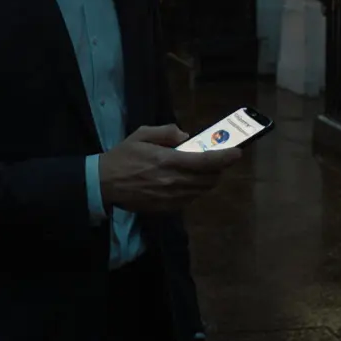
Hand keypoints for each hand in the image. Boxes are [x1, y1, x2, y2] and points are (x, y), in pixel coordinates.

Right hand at [98, 124, 241, 212]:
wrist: (104, 184)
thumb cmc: (122, 157)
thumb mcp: (141, 135)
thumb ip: (165, 132)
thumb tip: (186, 136)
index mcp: (167, 160)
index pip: (205, 162)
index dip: (225, 158)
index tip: (237, 152)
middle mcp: (173, 181)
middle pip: (209, 178)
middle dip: (218, 168)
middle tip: (218, 159)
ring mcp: (171, 197)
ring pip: (202, 190)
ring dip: (208, 179)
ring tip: (203, 169)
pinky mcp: (167, 208)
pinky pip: (190, 200)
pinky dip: (195, 190)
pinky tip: (187, 182)